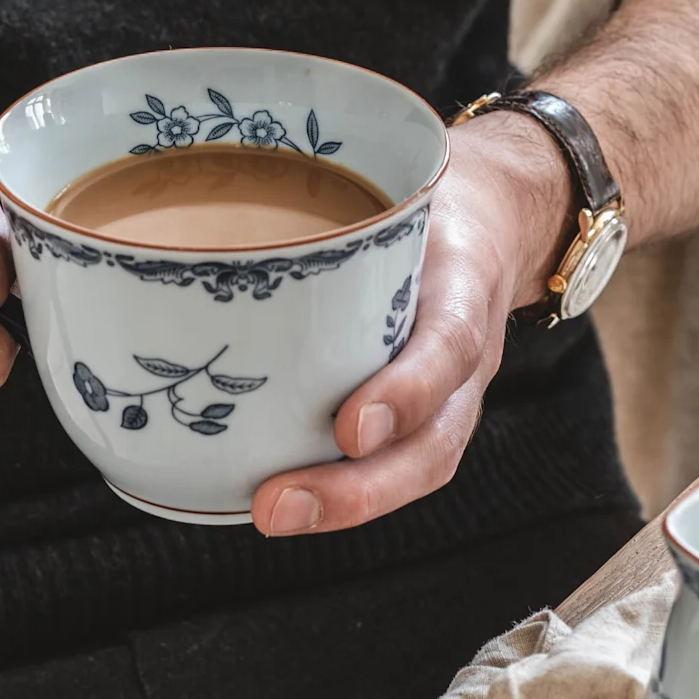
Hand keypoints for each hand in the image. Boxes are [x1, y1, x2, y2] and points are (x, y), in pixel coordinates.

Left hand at [250, 113, 574, 534]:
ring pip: (418, 467)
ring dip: (348, 505)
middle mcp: (465, 355)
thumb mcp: (402, 182)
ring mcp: (452, 395)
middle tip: (276, 506)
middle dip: (360, 488)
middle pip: (434, 442)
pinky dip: (342, 491)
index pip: (448, 343)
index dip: (405, 392)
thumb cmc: (425, 203)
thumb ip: (336, 197)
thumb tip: (205, 203)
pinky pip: (396, 463)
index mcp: (463, 284)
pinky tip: (275, 500)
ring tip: (272, 516)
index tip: (349, 430)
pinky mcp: (427, 414)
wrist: (493, 217)